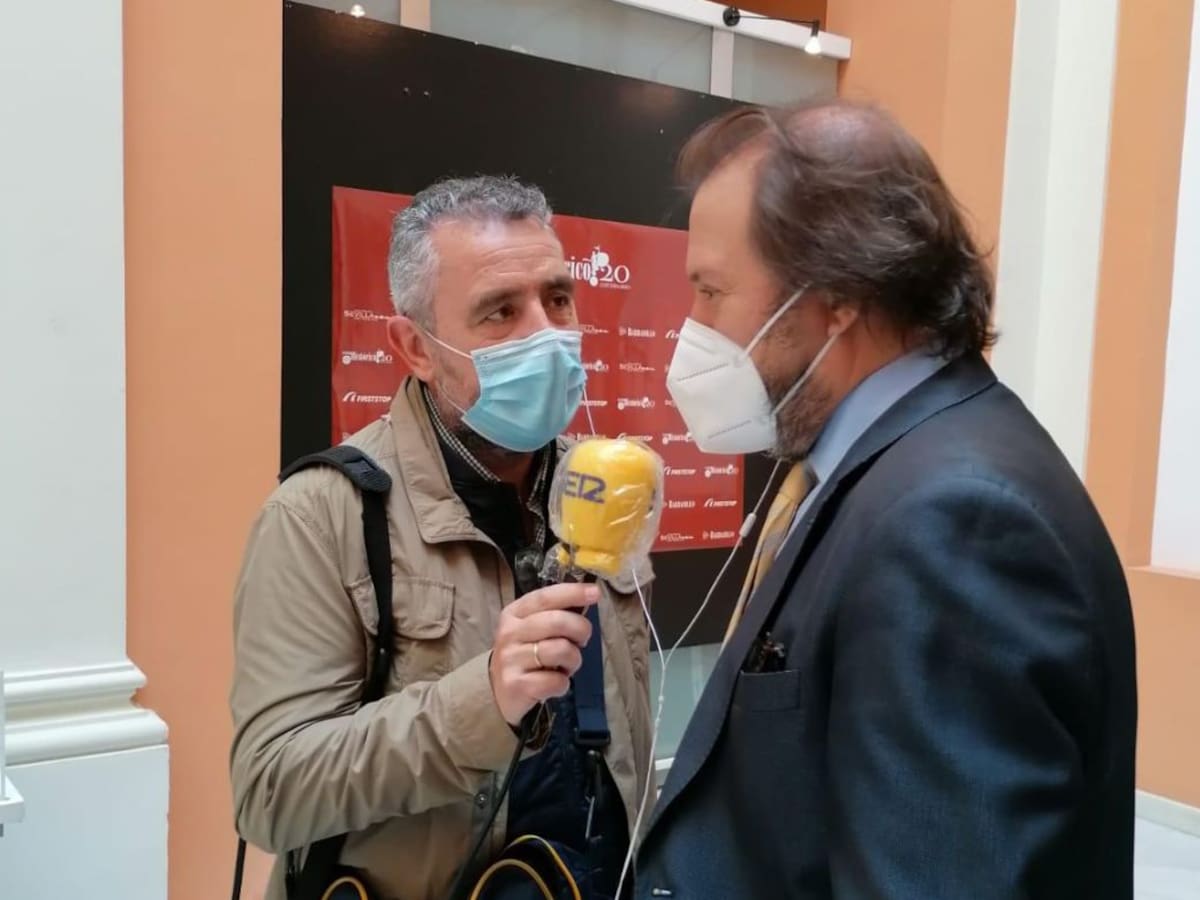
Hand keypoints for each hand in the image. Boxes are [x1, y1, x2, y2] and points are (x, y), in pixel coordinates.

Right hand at [489, 582, 599, 725]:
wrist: (496, 691)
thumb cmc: (524, 654)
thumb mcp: (532, 629)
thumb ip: (554, 613)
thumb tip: (589, 596)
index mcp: (514, 613)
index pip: (545, 597)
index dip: (572, 593)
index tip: (594, 592)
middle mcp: (510, 633)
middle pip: (557, 622)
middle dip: (581, 629)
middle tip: (582, 640)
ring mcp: (511, 659)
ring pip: (560, 650)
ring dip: (573, 660)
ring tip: (566, 665)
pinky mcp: (516, 685)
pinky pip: (556, 680)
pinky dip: (563, 683)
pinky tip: (554, 683)